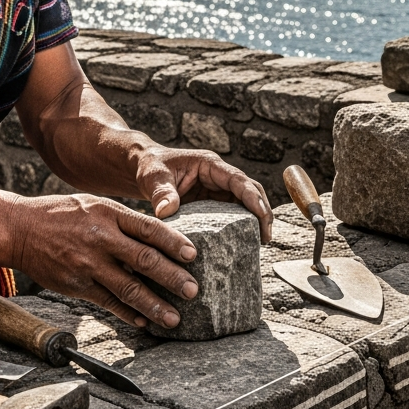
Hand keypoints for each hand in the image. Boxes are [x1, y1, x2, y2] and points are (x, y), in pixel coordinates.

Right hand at [6, 192, 200, 328]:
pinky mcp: (77, 285)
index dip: (173, 243)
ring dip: (154, 305)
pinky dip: (128, 314)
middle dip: (172, 278)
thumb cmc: (63, 214)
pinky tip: (143, 322)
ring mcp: (88, 264)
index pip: (149, 228)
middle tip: (193, 291)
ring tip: (173, 318)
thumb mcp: (95, 204)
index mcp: (109, 214)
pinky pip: (108, 303)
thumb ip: (124, 221)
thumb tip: (159, 238)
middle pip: (144, 260)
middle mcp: (101, 239)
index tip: (193, 255)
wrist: (19, 229)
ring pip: (128, 288)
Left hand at [133, 144, 272, 242]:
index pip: (239, 180)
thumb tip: (166, 212)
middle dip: (262, 211)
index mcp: (209, 165)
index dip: (253, 197)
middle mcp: (218, 176)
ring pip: (244, 202)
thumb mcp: (153, 178)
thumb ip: (161, 193)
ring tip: (260, 243)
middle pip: (250, 190)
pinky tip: (242, 242)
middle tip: (266, 237)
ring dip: (255, 219)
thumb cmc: (149, 167)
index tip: (262, 216)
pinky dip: (241, 225)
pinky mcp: (211, 202)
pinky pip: (232, 213)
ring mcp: (217, 189)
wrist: (142, 168)